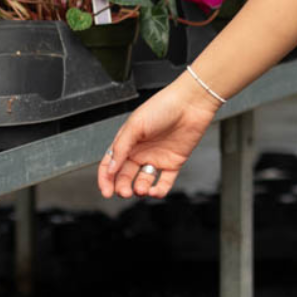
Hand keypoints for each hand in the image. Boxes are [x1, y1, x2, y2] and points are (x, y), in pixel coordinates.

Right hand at [97, 75, 221, 199]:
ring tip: (140, 189)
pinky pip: (164, 182)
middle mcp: (140, 151)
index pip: (110, 164)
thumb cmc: (162, 107)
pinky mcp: (173, 163)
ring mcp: (156, 158)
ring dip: (140, 189)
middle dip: (122, 186)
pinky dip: (159, 190)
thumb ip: (121, 148)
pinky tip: (154, 191)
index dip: (105, 178)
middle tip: (123, 192)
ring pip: (143, 181)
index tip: (106, 191)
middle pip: (125, 175)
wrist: (191, 104)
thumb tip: (110, 168)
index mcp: (127, 141)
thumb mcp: (135, 125)